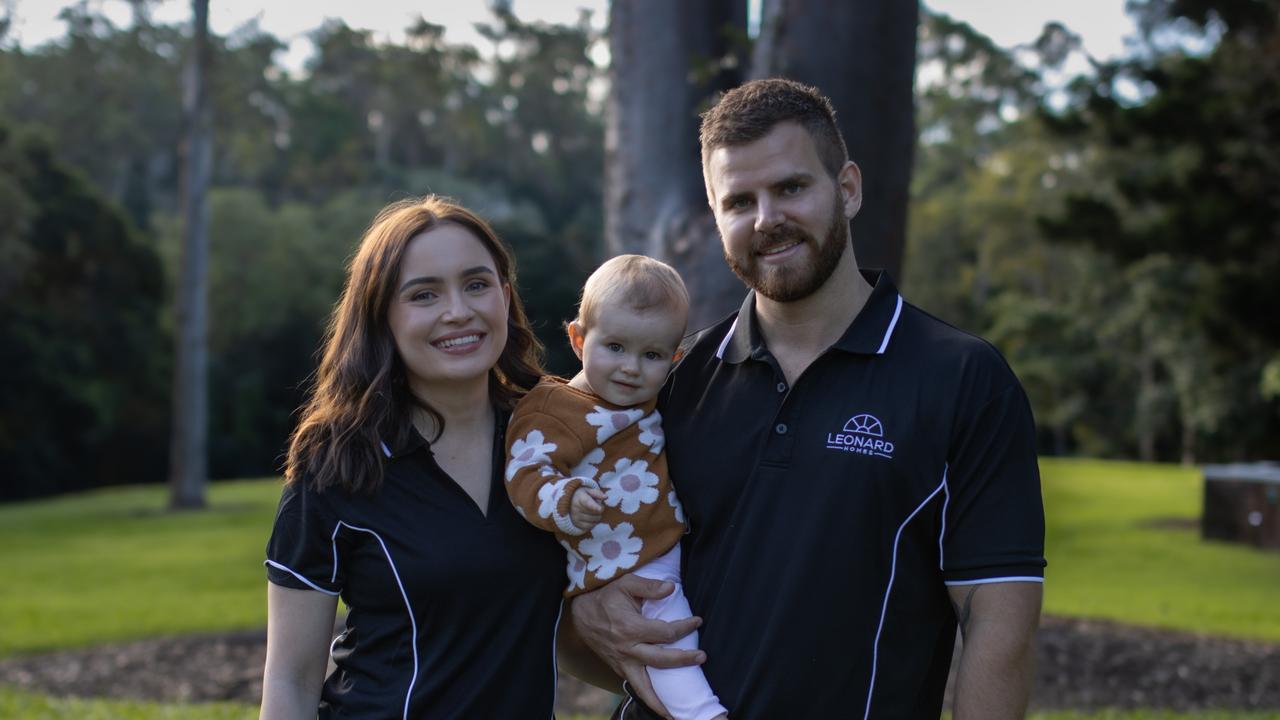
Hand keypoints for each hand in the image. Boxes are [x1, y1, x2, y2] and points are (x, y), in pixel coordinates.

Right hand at [570, 486, 604, 529]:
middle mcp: (576, 508)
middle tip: (597, 506)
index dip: (595, 506)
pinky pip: (590, 526)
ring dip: (598, 516)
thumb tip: (605, 497)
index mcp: (580, 498)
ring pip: (594, 520)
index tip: (600, 509)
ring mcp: (576, 517)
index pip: (587, 503)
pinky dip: (593, 523)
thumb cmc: (581, 496)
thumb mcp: (588, 491)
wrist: (569, 502)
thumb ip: (597, 493)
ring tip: (594, 512)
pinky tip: (592, 518)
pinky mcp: (577, 524)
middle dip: (600, 509)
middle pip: (595, 513)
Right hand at [570, 574, 703, 718]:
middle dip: (684, 660)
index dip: (685, 628)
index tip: (697, 622)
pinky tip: (660, 705)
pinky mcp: (618, 668)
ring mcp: (622, 662)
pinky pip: (634, 686)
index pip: (666, 633)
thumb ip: (649, 586)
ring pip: (644, 687)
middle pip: (661, 661)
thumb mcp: (626, 583)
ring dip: (660, 701)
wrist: (580, 613)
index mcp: (631, 627)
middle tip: (702, 657)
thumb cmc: (606, 596)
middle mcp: (627, 649)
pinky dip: (647, 697)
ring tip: (677, 714)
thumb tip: (671, 588)